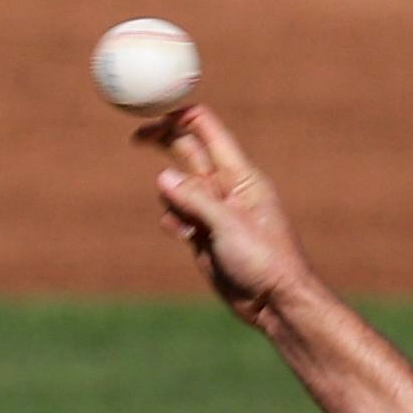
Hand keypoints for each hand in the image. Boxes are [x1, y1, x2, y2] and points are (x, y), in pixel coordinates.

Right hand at [137, 107, 315, 325]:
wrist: (274, 302)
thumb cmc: (265, 260)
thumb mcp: (228, 225)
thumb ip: (195, 199)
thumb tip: (163, 176)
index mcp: (240, 175)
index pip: (208, 131)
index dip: (182, 117)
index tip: (154, 110)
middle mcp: (226, 187)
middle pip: (188, 151)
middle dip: (164, 141)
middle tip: (137, 137)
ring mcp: (213, 209)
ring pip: (177, 187)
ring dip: (171, 199)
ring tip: (190, 227)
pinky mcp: (204, 233)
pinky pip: (177, 215)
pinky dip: (173, 221)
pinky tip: (186, 238)